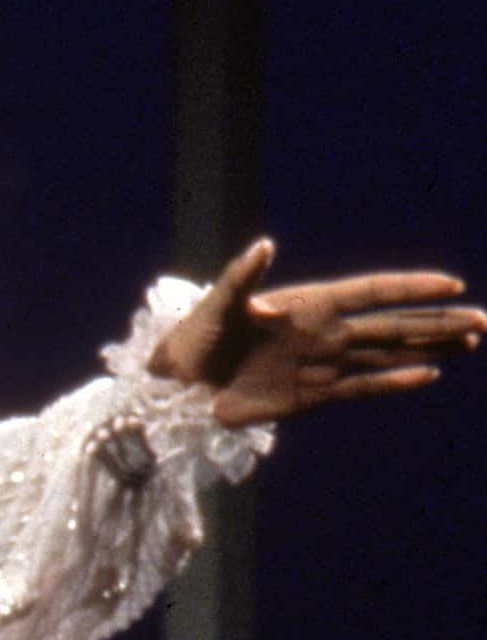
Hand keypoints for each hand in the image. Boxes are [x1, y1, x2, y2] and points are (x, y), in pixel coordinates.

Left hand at [148, 238, 485, 426]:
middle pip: (393, 324)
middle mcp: (324, 331)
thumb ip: (242, 275)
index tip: (450, 282)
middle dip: (437, 320)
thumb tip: (264, 245)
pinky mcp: (314, 395)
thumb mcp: (216, 302)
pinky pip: (364, 386)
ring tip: (471, 340)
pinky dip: (396, 382)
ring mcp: (323, 363)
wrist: (182, 385)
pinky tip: (430, 375)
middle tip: (483, 319)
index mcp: (307, 303)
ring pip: (388, 354)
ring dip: (429, 347)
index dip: (409, 286)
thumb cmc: (195, 336)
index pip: (370, 291)